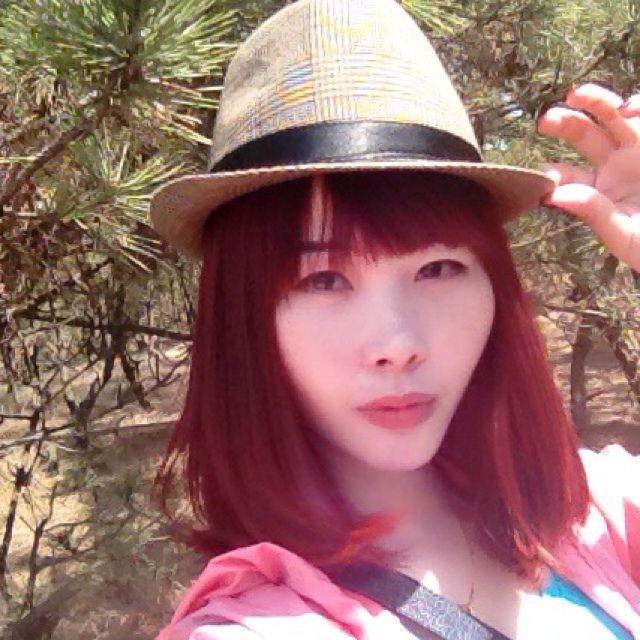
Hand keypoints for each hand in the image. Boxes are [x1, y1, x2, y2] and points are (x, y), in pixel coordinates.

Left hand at [536, 83, 639, 271]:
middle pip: (582, 134)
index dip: (553, 172)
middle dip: (563, 123)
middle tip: (546, 121)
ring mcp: (637, 147)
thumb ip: (593, 212)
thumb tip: (554, 196)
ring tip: (576, 95)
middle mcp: (613, 162)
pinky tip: (628, 109)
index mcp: (596, 188)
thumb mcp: (624, 234)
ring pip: (612, 114)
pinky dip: (639, 105)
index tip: (545, 176)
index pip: (566, 174)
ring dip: (594, 101)